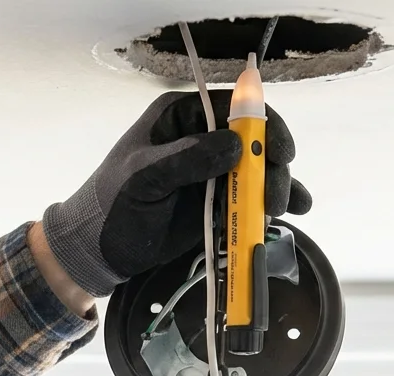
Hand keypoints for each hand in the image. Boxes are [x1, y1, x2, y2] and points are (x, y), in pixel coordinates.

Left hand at [41, 89, 311, 297]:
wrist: (99, 251)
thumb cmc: (113, 206)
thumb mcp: (144, 178)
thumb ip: (187, 159)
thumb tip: (237, 145)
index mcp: (180, 118)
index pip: (232, 107)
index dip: (262, 124)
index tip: (280, 151)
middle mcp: (201, 138)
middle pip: (254, 139)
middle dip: (272, 164)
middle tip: (275, 197)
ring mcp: (212, 171)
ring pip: (258, 169)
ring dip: (277, 185)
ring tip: (278, 210)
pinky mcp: (218, 202)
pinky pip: (252, 196)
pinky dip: (272, 204)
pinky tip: (294, 212)